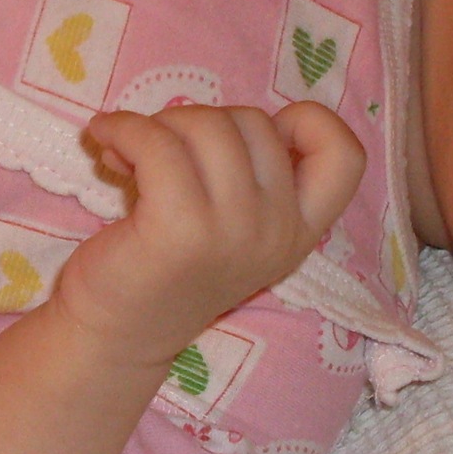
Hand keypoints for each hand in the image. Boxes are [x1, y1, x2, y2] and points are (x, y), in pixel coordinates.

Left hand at [56, 103, 366, 366]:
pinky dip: (124, 128)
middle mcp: (278, 233)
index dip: (307, 122)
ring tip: (127, 152)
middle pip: (255, 122)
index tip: (250, 136)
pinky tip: (106, 140)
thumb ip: (248, 178)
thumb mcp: (232, 227)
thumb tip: (212, 117)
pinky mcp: (180, 229)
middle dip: (199, 120)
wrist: (116, 336)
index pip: (346, 156)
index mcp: (299, 232)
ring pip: (207, 126)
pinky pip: (157, 143)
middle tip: (159, 149)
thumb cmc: (167, 269)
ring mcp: (233, 233)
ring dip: (156, 125)